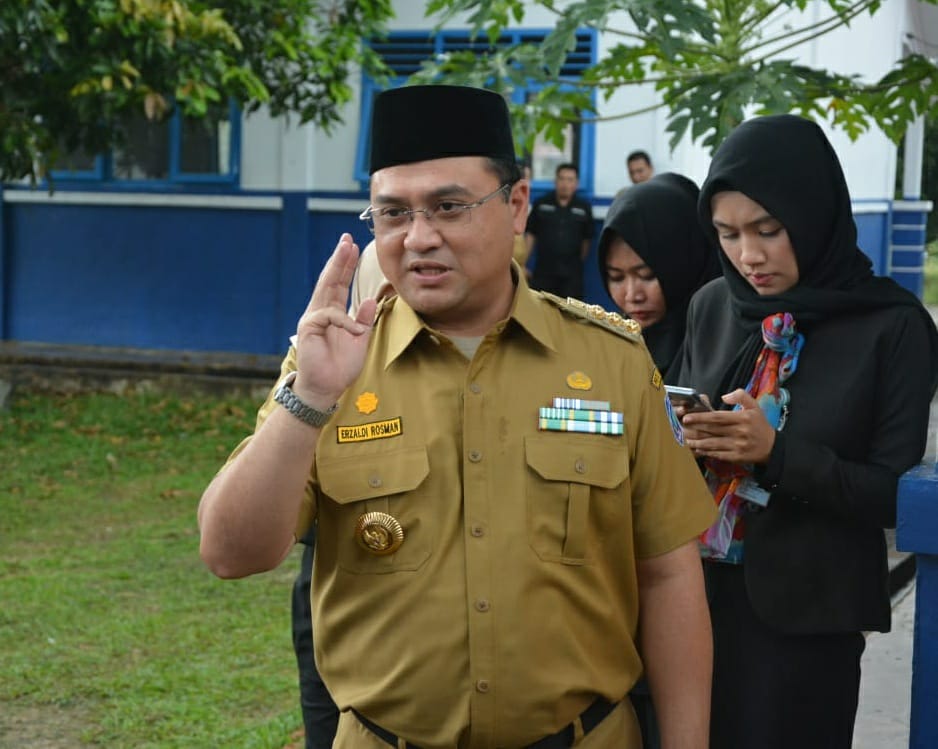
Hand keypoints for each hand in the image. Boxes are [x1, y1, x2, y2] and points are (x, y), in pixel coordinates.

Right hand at [292, 234, 377, 408]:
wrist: (325, 389)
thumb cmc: (340, 367)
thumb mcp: (359, 340)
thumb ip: (362, 320)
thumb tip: (367, 300)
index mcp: (332, 313)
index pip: (339, 284)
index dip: (345, 266)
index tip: (352, 247)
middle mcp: (320, 311)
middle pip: (330, 280)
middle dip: (339, 258)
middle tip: (346, 239)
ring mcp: (313, 319)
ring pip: (325, 288)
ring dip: (337, 268)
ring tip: (347, 250)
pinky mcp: (309, 329)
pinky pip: (329, 316)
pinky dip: (344, 320)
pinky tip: (355, 330)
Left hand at [681, 389, 775, 463]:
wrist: (772, 447)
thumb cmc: (760, 425)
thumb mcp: (754, 406)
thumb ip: (740, 396)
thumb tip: (724, 397)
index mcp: (743, 418)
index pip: (718, 417)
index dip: (701, 417)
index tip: (687, 417)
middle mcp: (740, 432)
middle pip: (712, 430)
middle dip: (695, 429)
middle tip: (681, 428)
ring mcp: (738, 446)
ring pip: (713, 444)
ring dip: (697, 442)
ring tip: (685, 440)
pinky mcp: (737, 457)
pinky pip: (718, 454)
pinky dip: (707, 452)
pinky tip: (698, 449)